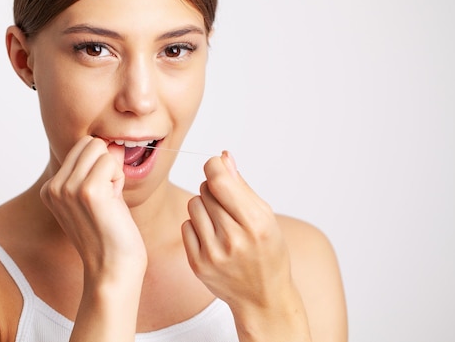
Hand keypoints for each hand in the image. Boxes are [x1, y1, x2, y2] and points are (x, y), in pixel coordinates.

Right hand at [41, 136, 146, 279]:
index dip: (99, 167)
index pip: (81, 148)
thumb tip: (112, 144)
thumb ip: (96, 169)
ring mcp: (68, 188)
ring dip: (113, 172)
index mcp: (50, 188)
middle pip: (90, 143)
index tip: (101, 196)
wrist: (112, 269)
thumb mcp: (94, 197)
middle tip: (108, 197)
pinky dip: (119, 179)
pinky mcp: (89, 191)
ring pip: (101, 149)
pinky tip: (114, 202)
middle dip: (106, 164)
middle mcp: (54, 187)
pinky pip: (111, 161)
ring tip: (110, 201)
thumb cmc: (109, 234)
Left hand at [182, 151, 309, 339]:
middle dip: (214, 189)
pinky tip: (212, 237)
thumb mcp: (266, 216)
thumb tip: (223, 157)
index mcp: (255, 224)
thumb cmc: (268, 252)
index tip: (216, 166)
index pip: (220, 181)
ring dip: (204, 206)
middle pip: (206, 190)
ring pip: (194, 205)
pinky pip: (186, 226)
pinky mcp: (198, 264)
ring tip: (221, 221)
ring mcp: (213, 254)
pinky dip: (197, 226)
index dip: (214, 166)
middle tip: (227, 203)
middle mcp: (233, 239)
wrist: (263, 297)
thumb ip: (242, 186)